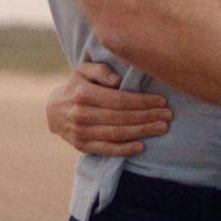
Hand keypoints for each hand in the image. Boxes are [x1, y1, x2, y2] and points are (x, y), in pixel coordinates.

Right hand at [46, 62, 171, 155]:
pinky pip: (106, 149)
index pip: (119, 100)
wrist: (52, 110)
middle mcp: (82, 115)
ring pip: (117, 134)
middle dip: (148, 116)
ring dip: (142, 131)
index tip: (161, 101)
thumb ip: (101, 71)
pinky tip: (141, 146)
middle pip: (122, 117)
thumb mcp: (84, 71)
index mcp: (84, 94)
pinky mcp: (82, 146)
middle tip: (168, 116)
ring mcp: (81, 133)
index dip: (142, 101)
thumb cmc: (76, 86)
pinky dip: (124, 149)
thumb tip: (118, 80)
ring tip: (162, 128)